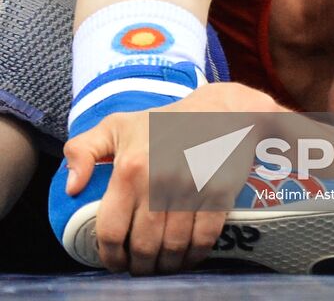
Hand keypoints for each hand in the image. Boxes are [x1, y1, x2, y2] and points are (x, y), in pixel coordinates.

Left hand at [63, 83, 284, 274]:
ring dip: (166, 265)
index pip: (110, 230)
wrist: (219, 111)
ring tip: (162, 265)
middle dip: (139, 265)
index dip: (110, 256)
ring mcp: (190, 188)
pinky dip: (194, 255)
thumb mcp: (117, 125)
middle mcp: (158, 181)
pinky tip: (187, 256)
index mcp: (130, 167)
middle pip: (143, 246)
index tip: (115, 262)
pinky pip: (203, 238)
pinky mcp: (218, 193)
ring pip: (172, 247)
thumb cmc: (164, 122)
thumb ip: (83, 150)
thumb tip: (71, 188)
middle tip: (140, 266)